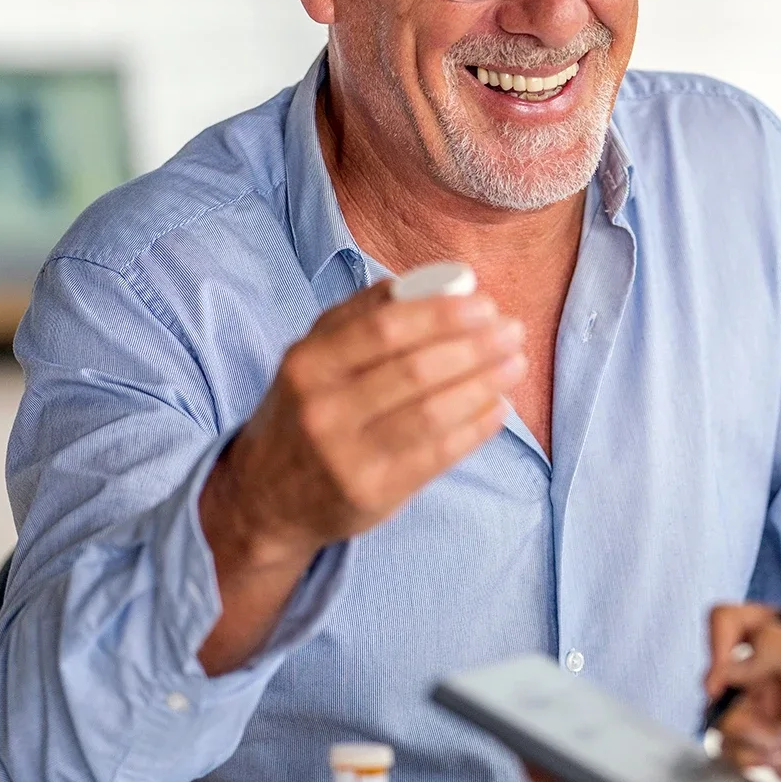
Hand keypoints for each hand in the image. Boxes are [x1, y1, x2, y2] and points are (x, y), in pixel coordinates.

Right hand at [195, 278, 522, 669]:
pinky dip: (476, 427)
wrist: (264, 498)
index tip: (485, 305)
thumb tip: (433, 283)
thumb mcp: (312, 357)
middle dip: (476, 347)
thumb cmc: (302, 411)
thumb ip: (362, 316)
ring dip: (485, 384)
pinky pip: (438, 454)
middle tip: (514, 331)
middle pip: (416, 370)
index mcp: (308, 363)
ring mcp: (347, 456)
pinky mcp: (374, 493)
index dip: (443, 314)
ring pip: (433, 413)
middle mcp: (323, 409)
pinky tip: (497, 407)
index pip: (386, 329)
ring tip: (515, 364)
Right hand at [705, 606, 780, 781]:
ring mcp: (760, 705)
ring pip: (720, 714)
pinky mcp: (754, 739)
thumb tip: (725, 673)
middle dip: (750, 705)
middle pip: (718, 675)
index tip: (726, 679)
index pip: (727, 620)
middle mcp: (770, 664)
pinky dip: (751, 755)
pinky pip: (725, 744)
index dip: (719, 645)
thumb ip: (771, 645)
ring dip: (755, 734)